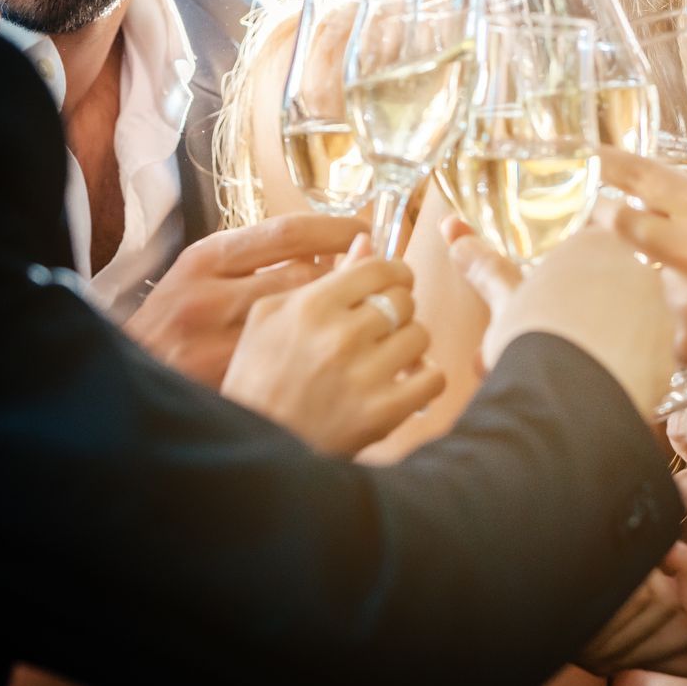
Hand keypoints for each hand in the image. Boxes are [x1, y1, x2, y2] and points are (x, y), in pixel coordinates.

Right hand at [125, 213, 364, 387]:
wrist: (128, 379)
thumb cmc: (174, 320)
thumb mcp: (202, 272)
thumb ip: (256, 254)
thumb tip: (331, 240)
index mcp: (204, 259)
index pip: (287, 232)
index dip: (335, 229)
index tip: (365, 230)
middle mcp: (209, 298)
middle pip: (302, 276)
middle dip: (345, 276)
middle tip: (372, 278)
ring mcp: (217, 344)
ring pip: (303, 321)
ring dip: (340, 316)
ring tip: (357, 314)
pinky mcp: (228, 383)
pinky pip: (293, 362)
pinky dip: (320, 353)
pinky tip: (335, 352)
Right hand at [222, 237, 445, 455]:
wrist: (253, 443)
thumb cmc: (258, 377)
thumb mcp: (272, 316)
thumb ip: (322, 277)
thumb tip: (368, 242)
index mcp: (312, 306)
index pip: (379, 268)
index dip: (393, 273)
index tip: (393, 283)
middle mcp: (340, 337)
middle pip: (404, 299)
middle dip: (398, 310)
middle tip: (382, 328)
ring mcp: (363, 376)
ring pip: (421, 336)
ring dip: (408, 346)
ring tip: (387, 359)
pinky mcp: (381, 413)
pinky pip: (432, 378)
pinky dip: (423, 380)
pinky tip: (403, 384)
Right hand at [444, 215, 672, 417]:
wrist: (570, 398)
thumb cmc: (535, 337)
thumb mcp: (505, 301)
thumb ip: (488, 270)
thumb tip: (456, 238)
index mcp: (598, 245)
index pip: (584, 250)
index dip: (558, 280)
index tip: (541, 302)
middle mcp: (638, 272)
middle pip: (606, 289)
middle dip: (575, 317)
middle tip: (542, 343)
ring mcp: (659, 316)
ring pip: (624, 326)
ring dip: (595, 346)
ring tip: (558, 372)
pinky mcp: (668, 360)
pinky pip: (641, 361)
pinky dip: (617, 373)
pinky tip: (590, 390)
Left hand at [575, 542, 686, 678]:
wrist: (514, 577)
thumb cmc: (574, 571)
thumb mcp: (620, 583)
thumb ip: (664, 583)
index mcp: (633, 656)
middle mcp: (620, 660)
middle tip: (674, 545)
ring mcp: (600, 649)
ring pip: (664, 600)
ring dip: (654, 561)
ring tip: (630, 546)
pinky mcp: (585, 630)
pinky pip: (634, 590)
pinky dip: (633, 561)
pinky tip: (614, 552)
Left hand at [597, 147, 686, 395]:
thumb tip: (638, 202)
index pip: (642, 176)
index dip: (606, 162)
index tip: (584, 154)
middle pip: (617, 223)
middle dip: (602, 219)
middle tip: (597, 219)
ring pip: (635, 280)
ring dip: (643, 282)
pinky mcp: (686, 345)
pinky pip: (654, 326)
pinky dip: (667, 324)